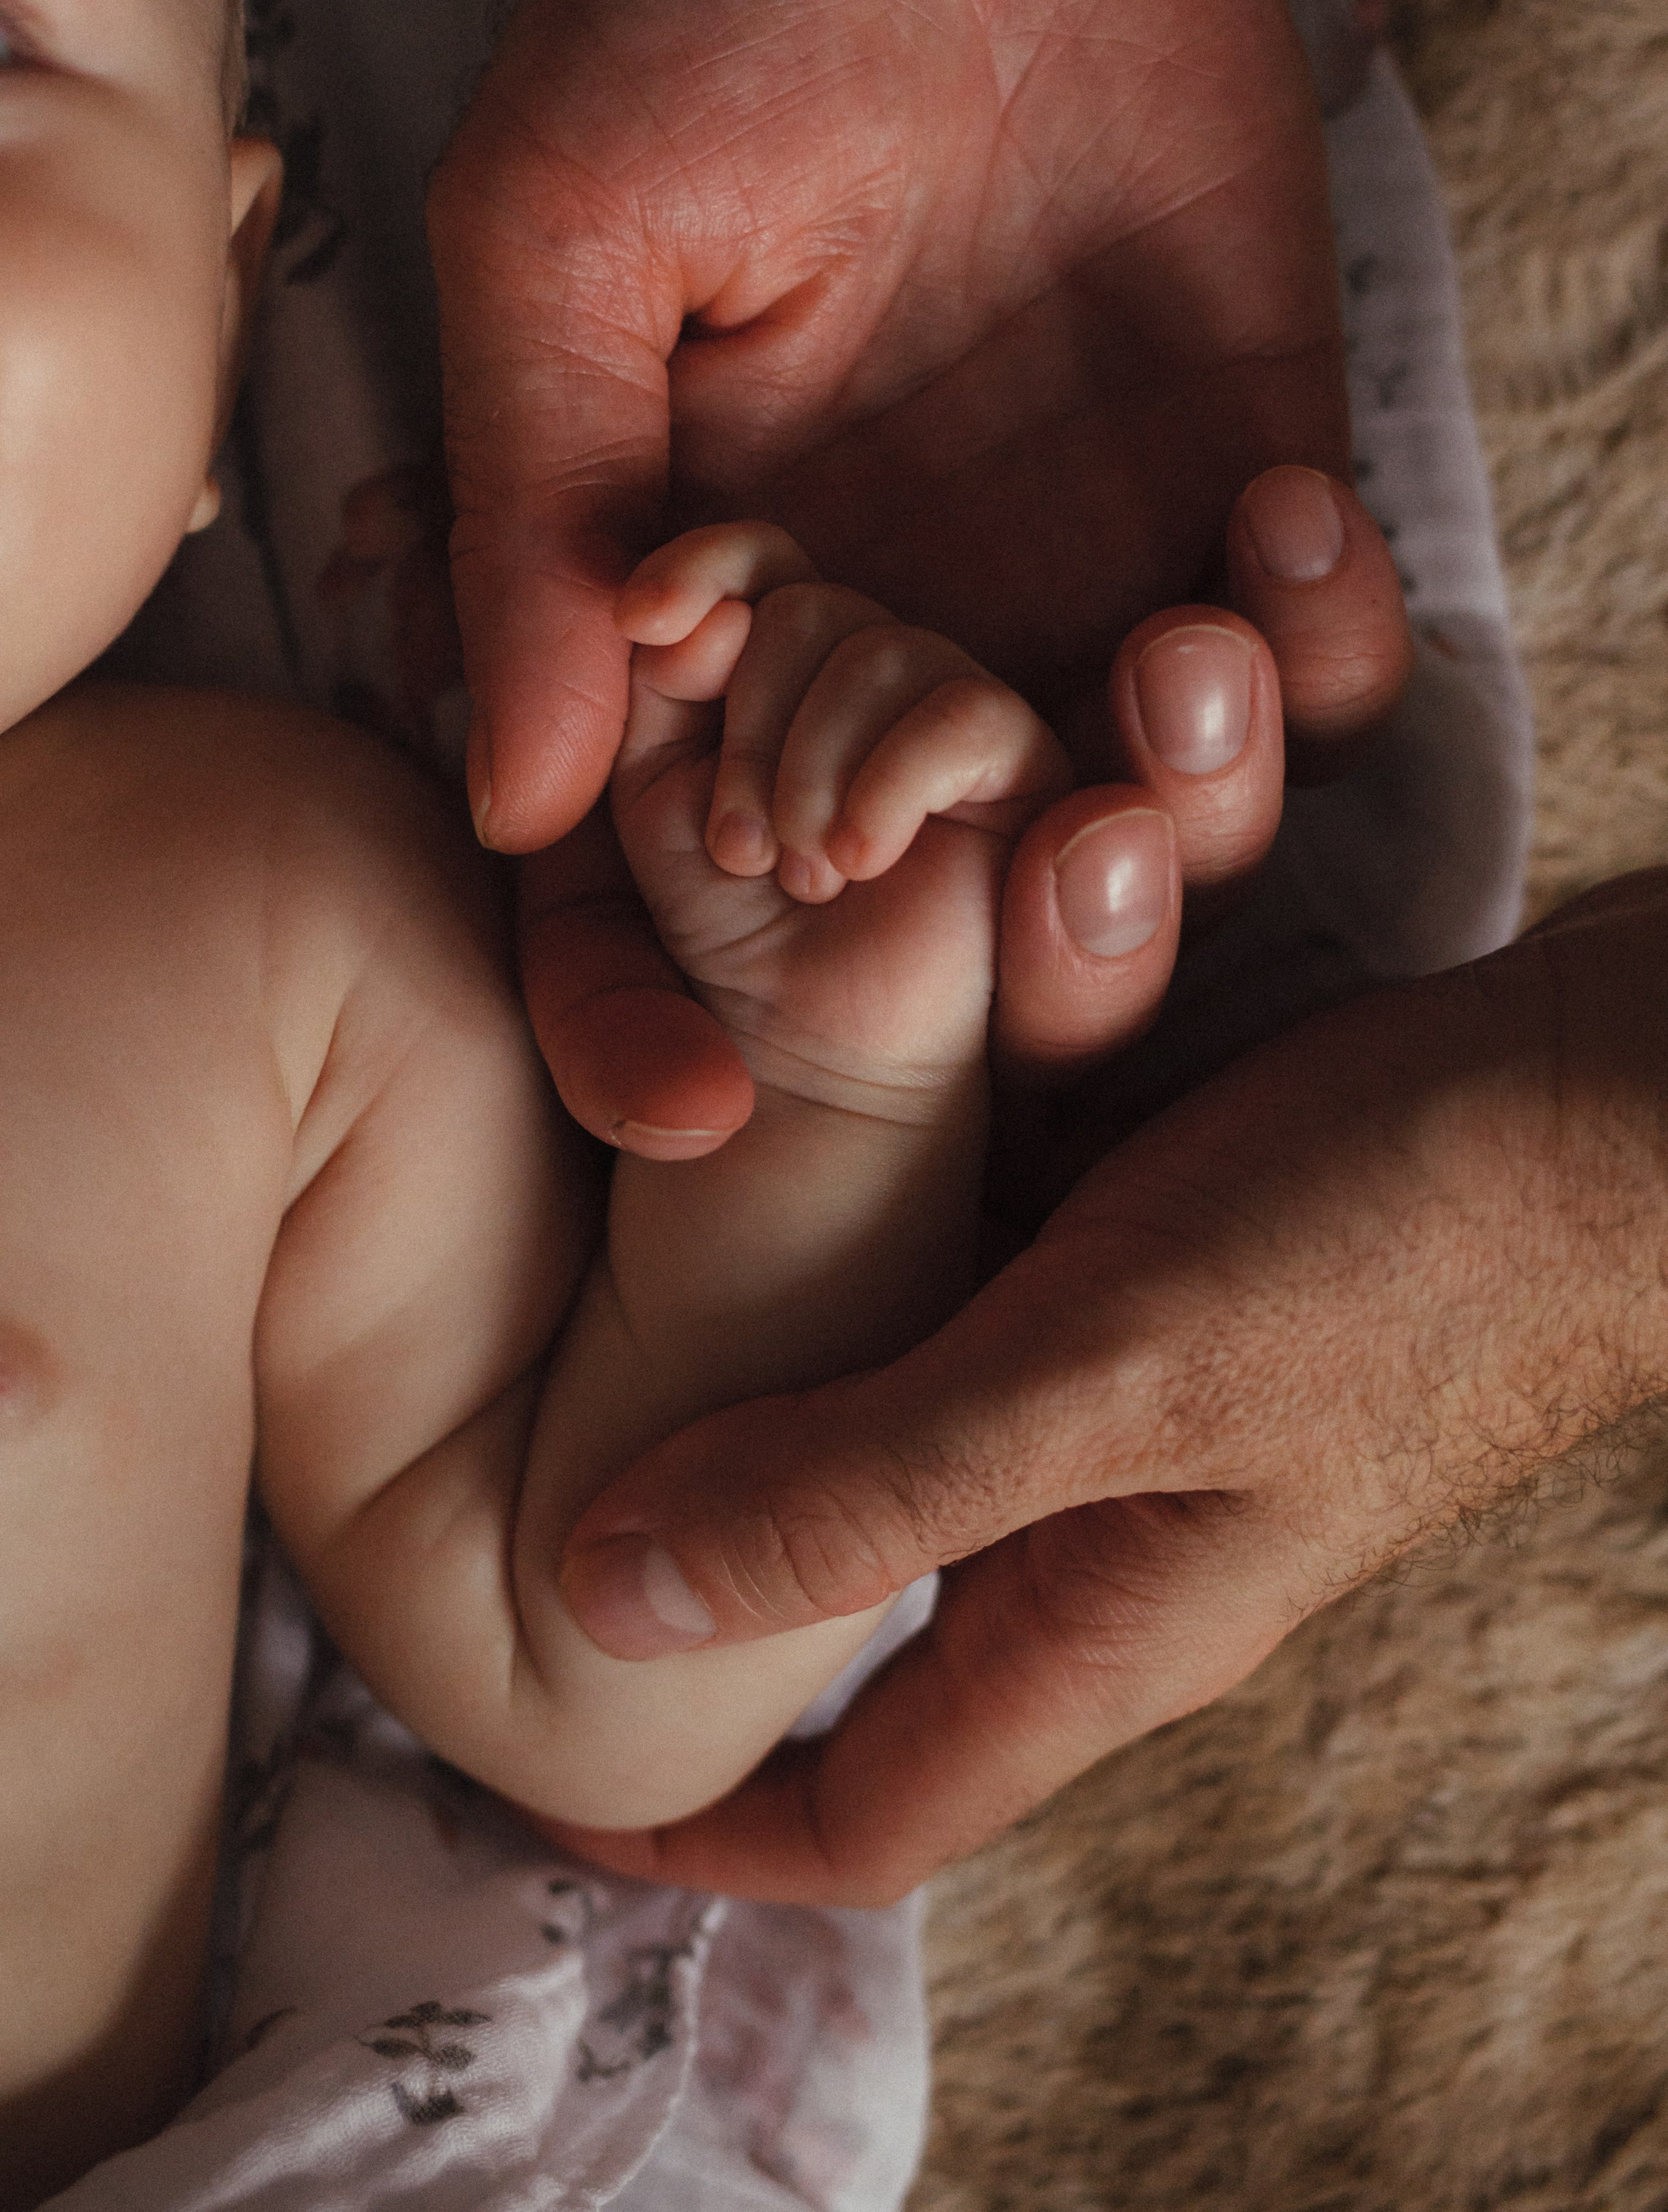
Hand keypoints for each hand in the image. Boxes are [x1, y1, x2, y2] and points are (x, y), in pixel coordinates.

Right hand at [428, 0, 1411, 1136]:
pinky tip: (1285, 518)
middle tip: (1041, 845)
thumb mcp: (559, 242)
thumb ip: (538, 522)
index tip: (696, 1111)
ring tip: (1187, 646)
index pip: (656, 899)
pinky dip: (1326, 659)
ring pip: (1153, 853)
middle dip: (1015, 966)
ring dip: (1193, 820)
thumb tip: (509, 799)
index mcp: (703, 633)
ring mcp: (1070, 592)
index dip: (646, 1029)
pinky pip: (1317, 685)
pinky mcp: (1237, 499)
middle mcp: (888, 651)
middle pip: (946, 948)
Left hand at [537, 878, 1667, 1899]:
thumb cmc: (1395, 1241)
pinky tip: (808, 1152)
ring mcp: (1148, 1415)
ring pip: (911, 1444)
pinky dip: (885, 1256)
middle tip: (541, 1510)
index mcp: (1100, 1633)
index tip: (535, 1779)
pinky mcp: (1174, 1287)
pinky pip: (981, 1304)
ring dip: (784, 1392)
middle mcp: (1112, 1544)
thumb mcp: (1106, 1370)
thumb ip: (868, 1484)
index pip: (862, 1821)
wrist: (1603, 1093)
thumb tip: (602, 1598)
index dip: (688, 1833)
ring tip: (630, 1306)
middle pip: (865, 1635)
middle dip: (710, 1598)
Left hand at [610, 523, 1071, 1129]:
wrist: (786, 1054)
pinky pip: (966, 718)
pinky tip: (856, 857)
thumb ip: (653, 688)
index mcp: (771, 658)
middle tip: (735, 848)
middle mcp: (864, 665)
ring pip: (881, 649)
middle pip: (808, 604)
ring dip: (811, 768)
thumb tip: (697, 614)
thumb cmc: (714, 926)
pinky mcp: (1023, 776)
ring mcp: (948, 712)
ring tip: (796, 873)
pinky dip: (891, 778)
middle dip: (748, 722)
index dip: (701, 570)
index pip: (753, 558)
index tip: (642, 621)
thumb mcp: (644, 795)